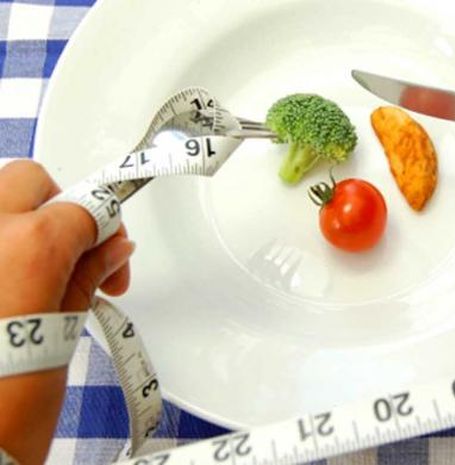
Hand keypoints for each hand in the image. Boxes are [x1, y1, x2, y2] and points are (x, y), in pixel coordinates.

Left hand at [0, 160, 133, 464]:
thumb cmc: (1, 414)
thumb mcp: (59, 338)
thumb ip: (85, 279)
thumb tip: (109, 249)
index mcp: (27, 248)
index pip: (83, 208)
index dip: (106, 229)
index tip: (113, 253)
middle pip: (28, 180)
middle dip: (58, 208)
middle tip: (76, 253)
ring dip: (18, 222)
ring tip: (37, 270)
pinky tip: (8, 283)